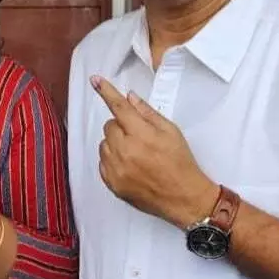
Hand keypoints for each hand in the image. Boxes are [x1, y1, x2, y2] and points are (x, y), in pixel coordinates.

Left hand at [93, 76, 217, 228]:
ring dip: (115, 144)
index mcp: (141, 134)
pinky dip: (112, 161)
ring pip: (104, 144)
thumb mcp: (171, 132)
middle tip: (139, 136)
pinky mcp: (111, 183)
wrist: (183, 197)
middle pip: (109, 126)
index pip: (119, 108)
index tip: (95, 80)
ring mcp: (115, 168)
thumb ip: (148, 113)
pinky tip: (131, 166)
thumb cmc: (180, 162)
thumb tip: (130, 97)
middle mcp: (124, 150)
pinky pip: (102, 162)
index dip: (106, 92)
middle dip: (121, 127)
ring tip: (136, 154)